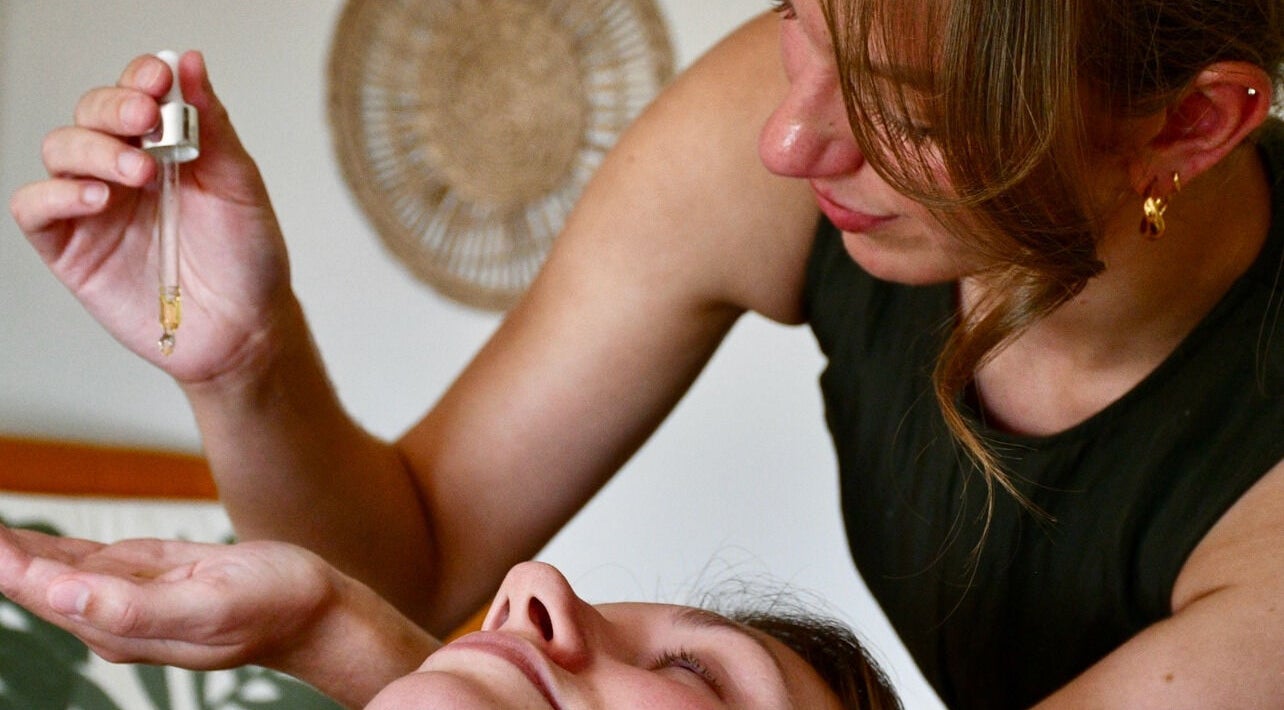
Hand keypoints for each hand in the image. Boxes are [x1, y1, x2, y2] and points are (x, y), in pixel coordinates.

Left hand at [0, 525, 332, 671]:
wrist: (317, 609)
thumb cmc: (275, 607)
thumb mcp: (209, 606)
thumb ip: (133, 607)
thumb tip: (58, 593)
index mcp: (119, 627)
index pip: (38, 589)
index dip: (4, 560)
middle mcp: (113, 616)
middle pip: (32, 580)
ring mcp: (127, 596)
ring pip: (51, 568)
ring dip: (10, 547)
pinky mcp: (145, 576)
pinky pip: (82, 560)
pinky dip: (46, 546)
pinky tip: (16, 538)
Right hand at [8, 51, 293, 382]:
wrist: (246, 329)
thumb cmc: (247, 259)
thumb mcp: (241, 186)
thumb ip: (214, 127)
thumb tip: (190, 63)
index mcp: (165, 147)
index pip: (133, 94)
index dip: (137, 79)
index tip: (158, 81)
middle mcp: (123, 170)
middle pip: (90, 114)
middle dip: (114, 108)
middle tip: (147, 118)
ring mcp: (94, 207)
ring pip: (59, 150)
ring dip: (93, 149)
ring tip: (138, 172)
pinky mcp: (71, 247)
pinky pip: (34, 207)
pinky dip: (56, 194)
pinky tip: (97, 198)